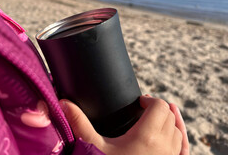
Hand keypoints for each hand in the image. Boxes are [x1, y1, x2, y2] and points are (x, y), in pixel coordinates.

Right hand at [60, 96, 188, 154]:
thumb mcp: (93, 146)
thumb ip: (79, 123)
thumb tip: (63, 102)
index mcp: (147, 136)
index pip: (159, 107)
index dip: (150, 100)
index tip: (138, 102)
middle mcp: (164, 146)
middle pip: (169, 116)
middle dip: (157, 108)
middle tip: (142, 109)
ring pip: (177, 131)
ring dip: (168, 121)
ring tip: (155, 117)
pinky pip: (183, 147)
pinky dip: (180, 135)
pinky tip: (175, 131)